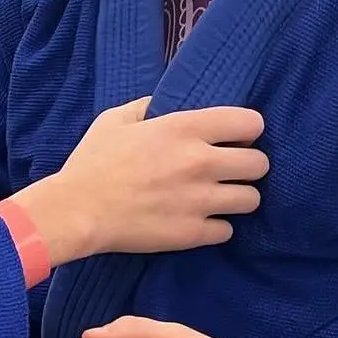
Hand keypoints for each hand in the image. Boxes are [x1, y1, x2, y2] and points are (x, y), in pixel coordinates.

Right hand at [10, 98, 266, 266]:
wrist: (77, 210)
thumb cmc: (92, 162)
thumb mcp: (114, 120)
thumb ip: (146, 107)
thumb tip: (164, 104)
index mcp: (183, 129)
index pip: (251, 123)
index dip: (246, 129)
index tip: (233, 137)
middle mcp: (200, 162)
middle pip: (260, 164)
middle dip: (247, 165)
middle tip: (227, 170)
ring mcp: (201, 200)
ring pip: (252, 199)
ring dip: (236, 197)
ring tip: (216, 197)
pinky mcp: (194, 233)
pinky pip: (228, 230)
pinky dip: (215, 226)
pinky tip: (197, 220)